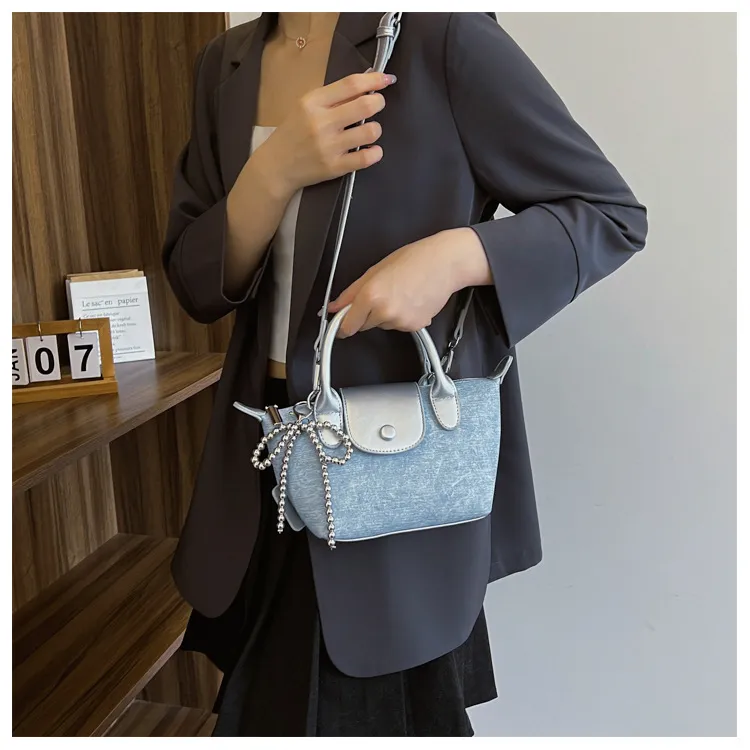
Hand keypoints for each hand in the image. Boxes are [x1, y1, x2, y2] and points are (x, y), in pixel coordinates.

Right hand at [252, 71, 395, 197]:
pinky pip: (366, 158)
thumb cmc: (293, 133)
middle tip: (377, 104)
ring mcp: (329, 147)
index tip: (386, 79)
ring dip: (376, 128)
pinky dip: (375, 152)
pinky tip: (372, 149)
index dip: (374, 80)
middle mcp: (321, 123)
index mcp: (313, 103)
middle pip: (365, 105)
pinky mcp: (334, 168)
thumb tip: (366, 82)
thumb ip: (333, 96)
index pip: (351, 85)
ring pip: (370, 131)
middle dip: (379, 102)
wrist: (276, 166)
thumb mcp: (306, 106)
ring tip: (369, 130)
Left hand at [328, 227, 492, 337]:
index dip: (342, 325)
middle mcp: (385, 311)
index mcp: (371, 295)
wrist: (445, 264)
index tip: (340, 324)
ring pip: (382, 326)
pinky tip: (411, 300)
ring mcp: (401, 321)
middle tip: (382, 294)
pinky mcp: (415, 326)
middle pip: (363, 326)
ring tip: (401, 293)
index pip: (347, 325)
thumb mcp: (375, 271)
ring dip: (386, 315)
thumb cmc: (413, 260)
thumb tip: (333, 307)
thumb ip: (350, 293)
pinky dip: (402, 317)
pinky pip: (399, 327)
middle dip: (367, 314)